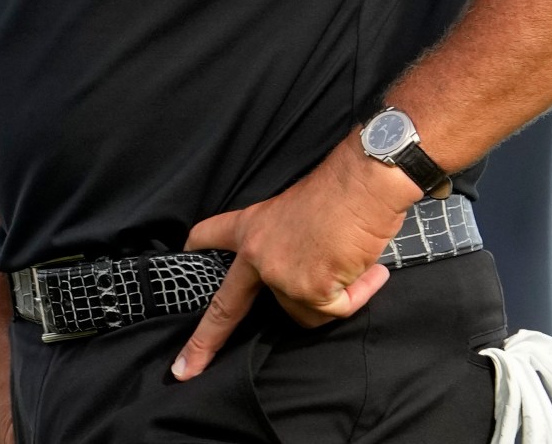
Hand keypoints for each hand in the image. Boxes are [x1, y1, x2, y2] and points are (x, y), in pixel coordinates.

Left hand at [170, 139, 421, 379]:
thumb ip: (285, 244)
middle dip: (204, 342)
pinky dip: (356, 295)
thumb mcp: (294, 210)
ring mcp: (280, 275)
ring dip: (331, 296)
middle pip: (226, 308)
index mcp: (252, 227)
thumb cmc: (340, 190)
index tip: (183, 256)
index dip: (198, 247)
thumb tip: (300, 275)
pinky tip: (368, 270)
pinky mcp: (308, 290)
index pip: (213, 235)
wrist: (363, 181)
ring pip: (302, 312)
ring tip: (349, 261)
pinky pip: (335, 310)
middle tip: (184, 368)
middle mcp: (257, 254)